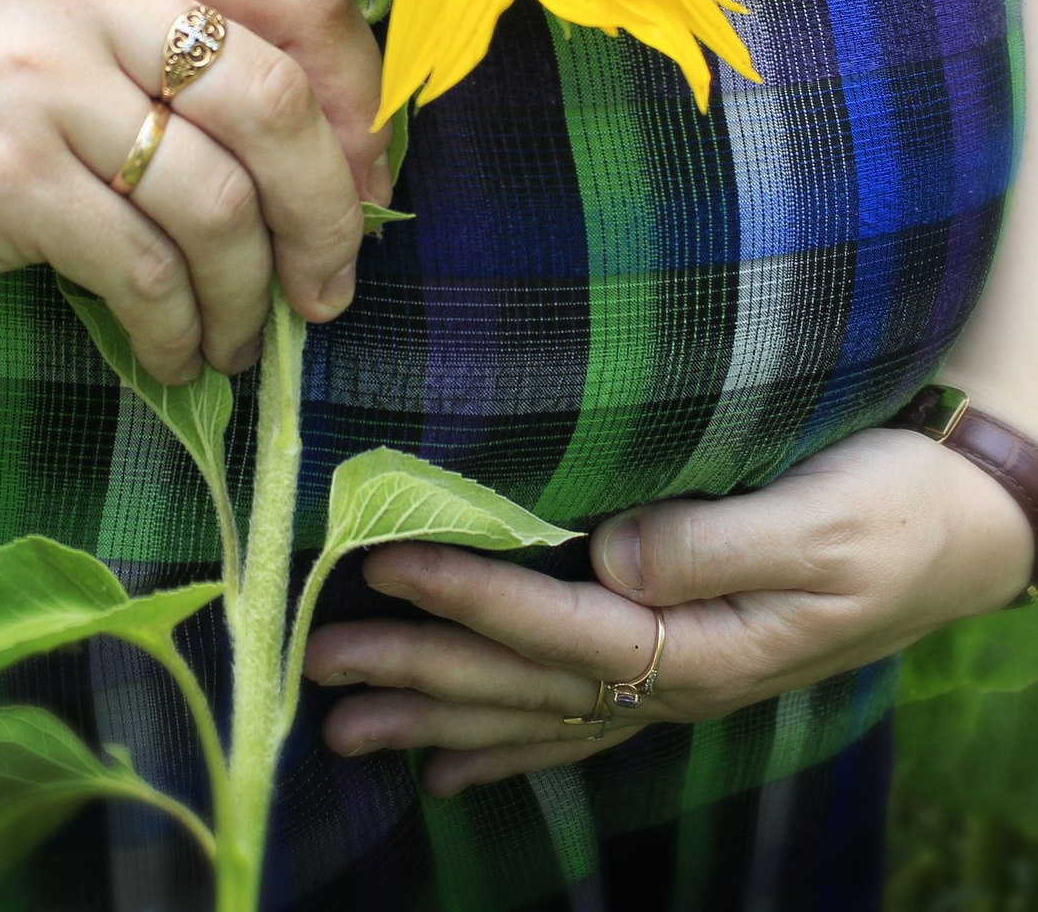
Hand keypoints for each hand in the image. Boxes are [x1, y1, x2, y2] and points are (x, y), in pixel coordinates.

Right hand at [0, 0, 390, 379]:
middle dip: (329, 213)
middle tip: (332, 284)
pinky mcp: (3, 174)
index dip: (360, 97)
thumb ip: (184, 33)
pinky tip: (178, 350)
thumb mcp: (68, 7)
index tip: (371, 175)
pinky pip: (141, 268)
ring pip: (216, 201)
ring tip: (243, 337)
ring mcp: (41, 77)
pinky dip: (179, 326)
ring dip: (251, 293)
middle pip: (276, 103)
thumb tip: (334, 138)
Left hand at [304, 427, 1033, 795]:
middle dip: (420, 668)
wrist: (962, 534)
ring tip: (348, 725)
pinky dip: (507, 747)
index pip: (558, 625)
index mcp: (703, 641)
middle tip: (319, 656)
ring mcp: (675, 681)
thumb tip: (610, 552)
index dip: (468, 596)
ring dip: (439, 714)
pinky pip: (576, 720)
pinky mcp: (681, 663)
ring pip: (534, 711)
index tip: (383, 565)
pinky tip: (452, 770)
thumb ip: (717, 541)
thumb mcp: (824, 520)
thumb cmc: (896, 511)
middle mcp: (676, 677)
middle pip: (525, 682)